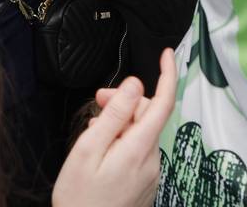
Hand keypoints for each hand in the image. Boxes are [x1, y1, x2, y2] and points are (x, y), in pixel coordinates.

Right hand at [52, 50, 176, 206]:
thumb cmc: (79, 198)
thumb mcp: (89, 149)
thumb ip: (115, 114)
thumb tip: (135, 84)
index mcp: (139, 148)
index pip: (163, 102)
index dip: (167, 74)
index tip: (165, 54)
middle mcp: (151, 160)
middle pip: (147, 114)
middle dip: (124, 102)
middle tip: (96, 104)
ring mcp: (150, 174)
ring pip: (141, 132)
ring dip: (120, 124)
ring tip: (92, 135)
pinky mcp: (145, 184)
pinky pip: (138, 151)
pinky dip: (122, 142)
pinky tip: (102, 152)